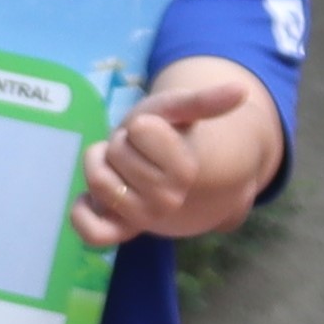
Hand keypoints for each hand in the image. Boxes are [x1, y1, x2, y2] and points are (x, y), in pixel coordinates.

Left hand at [73, 71, 259, 247]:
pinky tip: (90, 197)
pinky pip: (91, 232)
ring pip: (98, 183)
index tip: (148, 132)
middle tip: (132, 150)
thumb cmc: (162, 132)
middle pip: (115, 155)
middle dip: (117, 144)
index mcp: (185, 171)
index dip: (138, 126)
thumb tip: (240, 91)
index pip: (140, 132)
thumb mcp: (176, 109)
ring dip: (100, 166)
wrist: (150, 161)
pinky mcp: (114, 232)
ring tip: (119, 166)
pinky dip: (83, 210)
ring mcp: (141, 220)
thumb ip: (203, 101)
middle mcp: (167, 202)